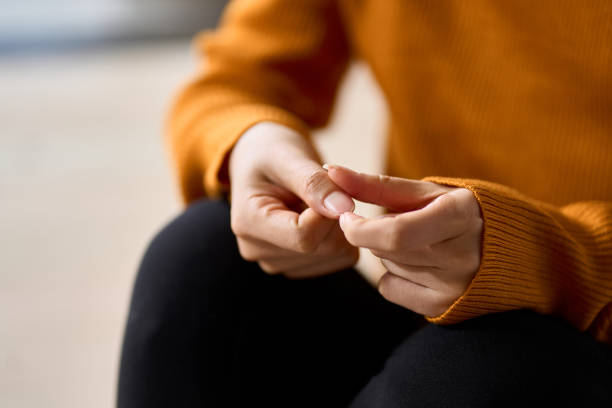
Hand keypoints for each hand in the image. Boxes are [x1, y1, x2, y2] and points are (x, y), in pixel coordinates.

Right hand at [228, 122, 358, 277]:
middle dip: (334, 215)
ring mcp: (275, 263)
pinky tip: (319, 216)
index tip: (329, 184)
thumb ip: (314, 182)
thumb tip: (343, 208)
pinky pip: (340, 258)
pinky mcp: (296, 267)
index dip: (328, 211)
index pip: (304, 236)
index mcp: (248, 223)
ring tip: (314, 201)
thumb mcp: (287, 157)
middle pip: (322, 248)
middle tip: (322, 188)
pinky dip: (340, 235)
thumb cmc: (270, 153)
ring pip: (335, 254)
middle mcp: (257, 250)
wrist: (260, 161)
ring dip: (337, 224)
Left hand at [327, 165, 482, 316]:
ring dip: (388, 253)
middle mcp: (462, 256)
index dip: (360, 228)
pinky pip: (390, 289)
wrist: (508, 249)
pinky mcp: (443, 307)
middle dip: (376, 233)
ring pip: (387, 267)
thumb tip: (331, 172)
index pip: (395, 233)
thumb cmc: (458, 211)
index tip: (346, 217)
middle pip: (387, 250)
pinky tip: (419, 264)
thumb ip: (375, 185)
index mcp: (460, 216)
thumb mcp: (424, 191)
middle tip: (399, 222)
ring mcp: (455, 286)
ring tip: (419, 242)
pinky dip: (393, 275)